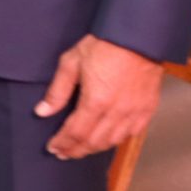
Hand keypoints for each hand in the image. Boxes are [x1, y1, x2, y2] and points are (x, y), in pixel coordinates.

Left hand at [36, 35, 164, 159]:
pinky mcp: (147, 109)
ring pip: (113, 141)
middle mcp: (117, 112)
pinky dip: (116, 140)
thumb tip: (42, 111)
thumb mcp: (71, 63)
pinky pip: (131, 133)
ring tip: (80, 149)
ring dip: (94, 148)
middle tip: (63, 153)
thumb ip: (57, 91)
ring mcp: (135, 112)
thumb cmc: (104, 45)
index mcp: (96, 101)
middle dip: (75, 150)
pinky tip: (106, 140)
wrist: (138, 37)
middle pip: (93, 141)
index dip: (63, 143)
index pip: (76, 132)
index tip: (53, 148)